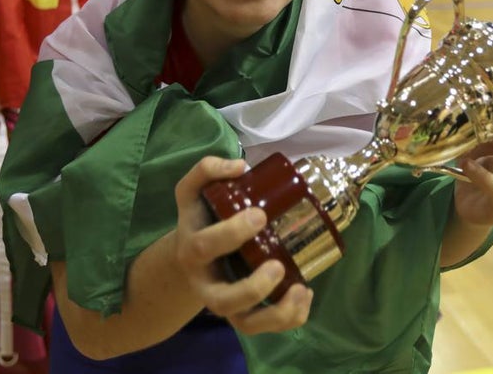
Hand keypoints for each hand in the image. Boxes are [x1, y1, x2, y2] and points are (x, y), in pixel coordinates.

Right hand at [173, 157, 312, 334]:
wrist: (188, 257)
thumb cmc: (200, 219)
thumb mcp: (193, 192)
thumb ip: (207, 170)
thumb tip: (240, 166)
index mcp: (192, 249)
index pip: (204, 246)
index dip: (231, 234)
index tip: (261, 215)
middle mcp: (205, 283)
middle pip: (222, 300)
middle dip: (252, 287)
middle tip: (277, 264)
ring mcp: (224, 302)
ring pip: (244, 324)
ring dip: (275, 313)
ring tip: (300, 290)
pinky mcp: (242, 313)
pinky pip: (263, 326)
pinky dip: (288, 317)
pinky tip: (305, 293)